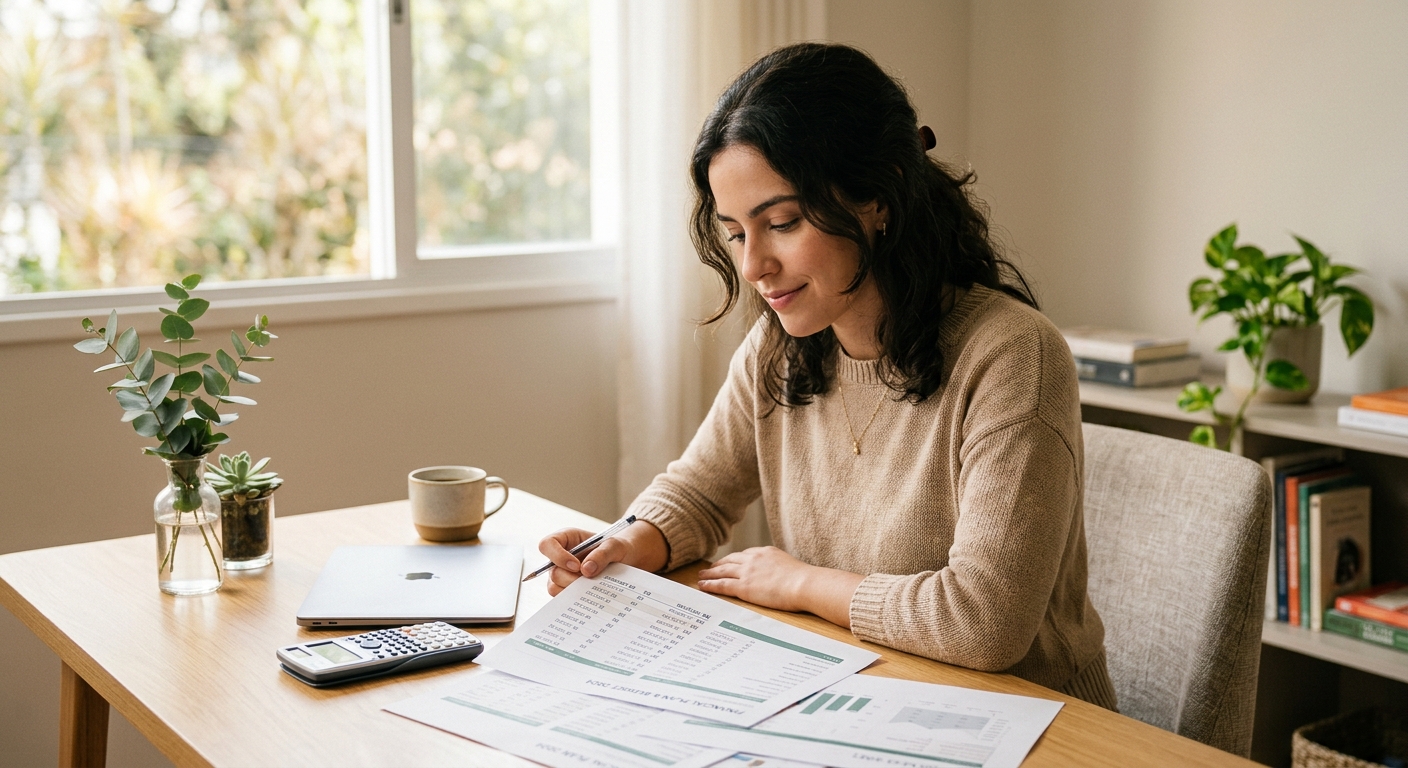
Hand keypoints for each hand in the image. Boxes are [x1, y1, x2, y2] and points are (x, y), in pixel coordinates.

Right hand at [536, 521, 667, 596]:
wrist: (629, 561)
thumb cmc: (619, 548)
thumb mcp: (616, 546)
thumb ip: (603, 554)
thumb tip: (586, 571)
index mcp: (566, 539)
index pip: (547, 545)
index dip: (557, 556)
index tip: (576, 566)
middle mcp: (561, 557)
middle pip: (552, 571)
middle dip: (570, 579)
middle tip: (590, 581)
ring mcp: (563, 574)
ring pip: (554, 587)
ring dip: (573, 591)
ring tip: (594, 587)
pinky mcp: (569, 589)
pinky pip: (564, 598)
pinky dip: (576, 600)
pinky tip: (592, 597)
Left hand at [698, 547, 865, 626]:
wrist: (805, 584)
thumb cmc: (805, 580)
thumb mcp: (791, 567)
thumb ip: (781, 569)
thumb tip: (783, 576)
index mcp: (766, 552)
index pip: (745, 554)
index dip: (734, 559)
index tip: (728, 562)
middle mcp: (753, 559)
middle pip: (730, 560)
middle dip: (719, 564)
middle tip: (710, 568)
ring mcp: (747, 572)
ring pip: (722, 571)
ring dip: (710, 574)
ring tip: (701, 577)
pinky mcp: (744, 587)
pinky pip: (722, 585)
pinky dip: (711, 585)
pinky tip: (703, 586)